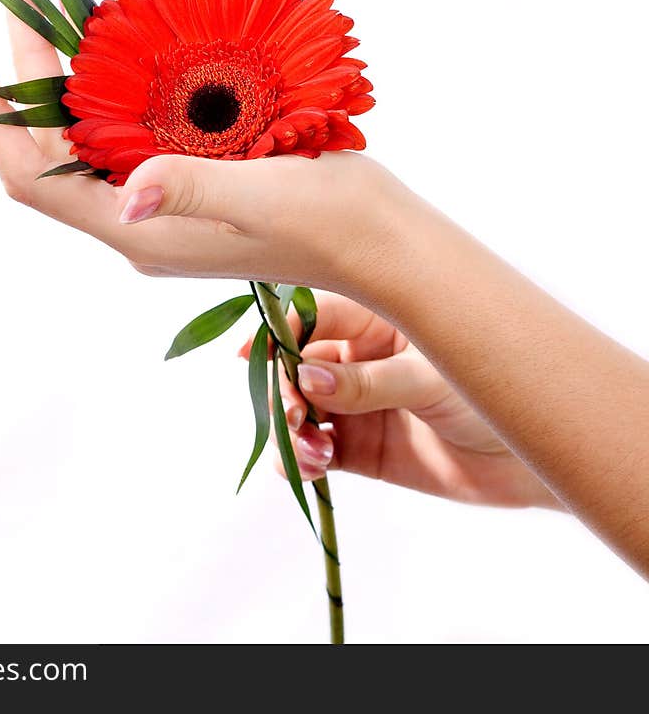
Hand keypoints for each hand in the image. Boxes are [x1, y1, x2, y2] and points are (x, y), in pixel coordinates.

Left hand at [0, 16, 406, 295]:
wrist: (382, 245)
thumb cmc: (332, 223)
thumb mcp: (264, 198)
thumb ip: (193, 190)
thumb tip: (127, 195)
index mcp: (141, 230)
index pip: (34, 180)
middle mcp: (140, 224)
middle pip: (51, 157)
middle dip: (25, 89)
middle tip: (20, 13)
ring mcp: (163, 211)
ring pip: (87, 148)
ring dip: (65, 90)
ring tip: (55, 24)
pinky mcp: (191, 193)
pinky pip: (127, 143)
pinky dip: (112, 99)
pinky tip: (122, 58)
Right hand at [254, 292, 560, 508]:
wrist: (534, 460)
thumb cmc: (494, 394)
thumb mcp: (431, 378)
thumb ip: (367, 381)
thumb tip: (306, 375)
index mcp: (380, 320)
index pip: (315, 315)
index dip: (279, 331)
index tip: (250, 353)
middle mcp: (361, 357)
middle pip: (297, 365)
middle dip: (284, 390)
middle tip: (295, 416)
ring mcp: (359, 403)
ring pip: (301, 409)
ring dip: (290, 429)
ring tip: (309, 452)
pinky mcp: (362, 449)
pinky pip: (316, 451)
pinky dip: (302, 460)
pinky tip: (311, 468)